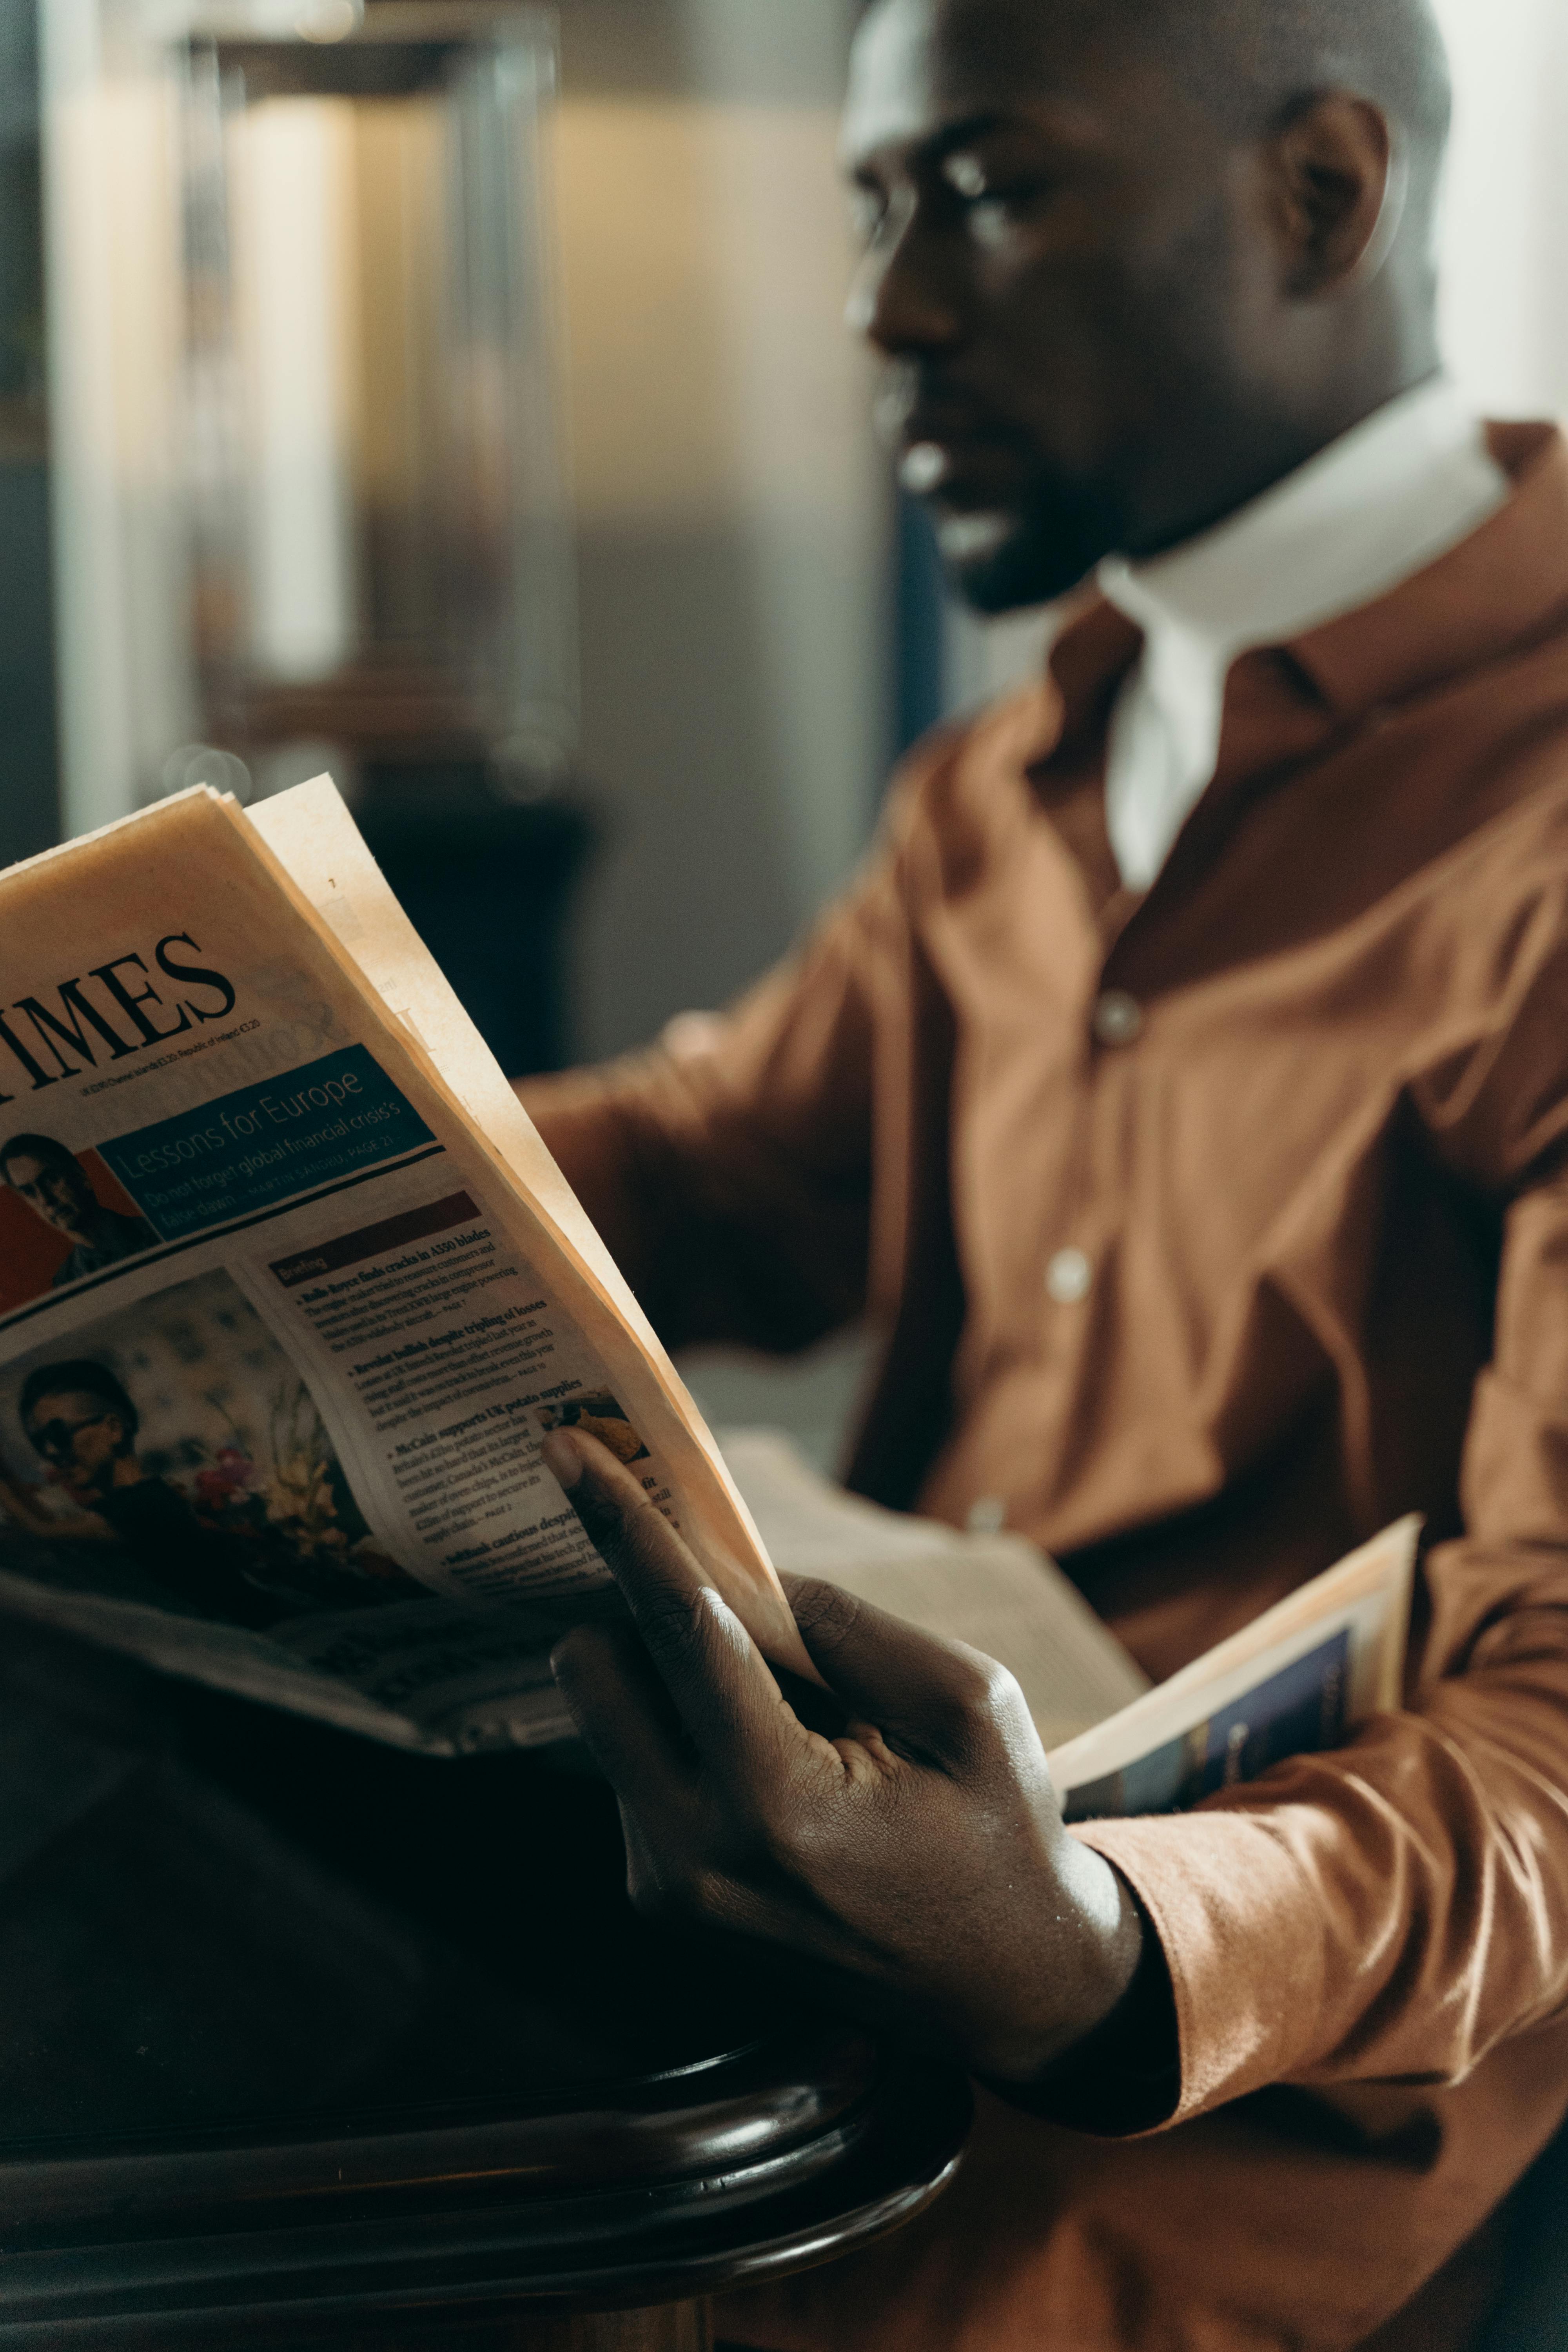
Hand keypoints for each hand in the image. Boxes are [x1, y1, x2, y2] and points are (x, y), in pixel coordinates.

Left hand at [544, 1430, 1152, 2091]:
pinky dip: (680, 1727)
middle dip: (635, 1605)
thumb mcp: (967, 1704)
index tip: (565, 1447)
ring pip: (608, 1715)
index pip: (678, 1633)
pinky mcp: (660, 1896)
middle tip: (710, 1581)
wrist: (1003, 1987)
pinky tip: (771, 1751)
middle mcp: (696, 1856)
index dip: (621, 1529)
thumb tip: (746, 1575)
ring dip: (667, 1673)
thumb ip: (847, 1629)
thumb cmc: (1000, 1834)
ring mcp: (666, 1886)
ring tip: (787, 1707)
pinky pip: (632, 1763)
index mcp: (779, 1809)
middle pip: (595, 1669)